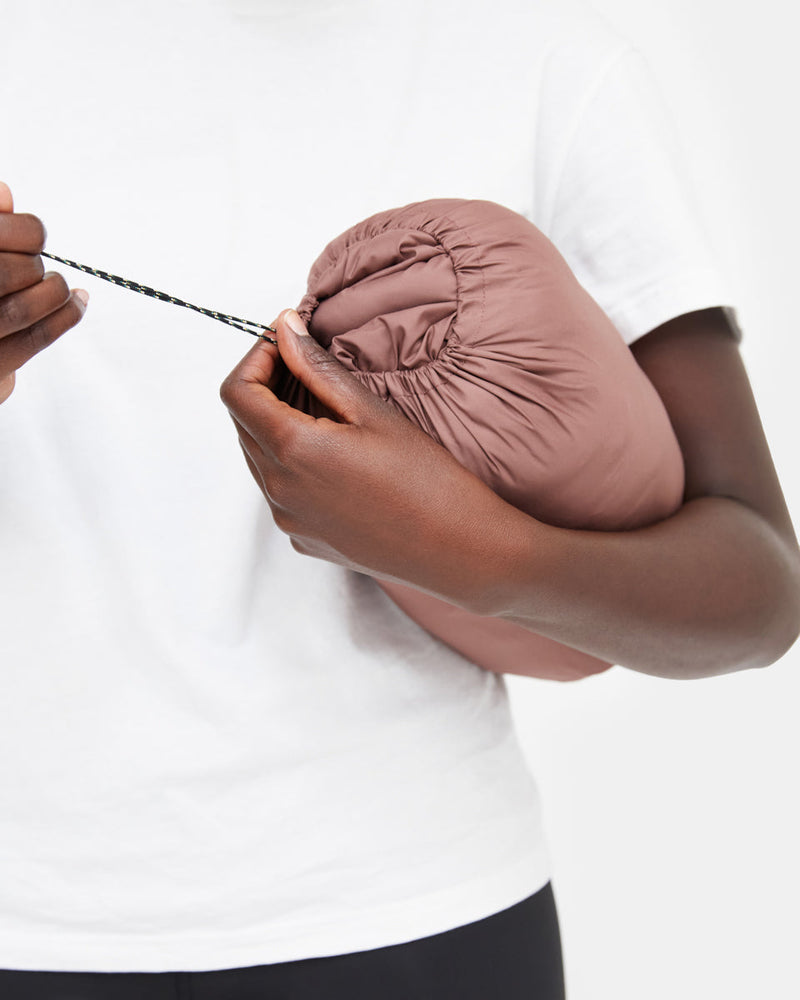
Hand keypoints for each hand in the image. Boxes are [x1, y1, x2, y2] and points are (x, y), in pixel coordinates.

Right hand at [0, 181, 87, 403]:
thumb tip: (6, 192)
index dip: (25, 232)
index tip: (35, 236)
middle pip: (8, 273)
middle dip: (34, 265)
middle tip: (39, 266)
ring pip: (20, 310)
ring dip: (53, 292)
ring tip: (58, 284)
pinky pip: (35, 338)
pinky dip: (66, 316)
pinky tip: (78, 301)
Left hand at [219, 308, 524, 612]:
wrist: (456, 551)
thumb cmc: (427, 481)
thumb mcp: (373, 412)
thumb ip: (318, 368)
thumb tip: (285, 329)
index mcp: (292, 450)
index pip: (237, 393)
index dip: (255, 359)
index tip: (283, 343)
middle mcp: (279, 489)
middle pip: (243, 425)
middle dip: (264, 388)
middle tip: (304, 367)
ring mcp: (289, 519)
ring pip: (259, 459)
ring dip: (276, 426)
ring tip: (322, 410)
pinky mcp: (304, 538)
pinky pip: (280, 492)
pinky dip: (291, 464)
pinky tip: (333, 457)